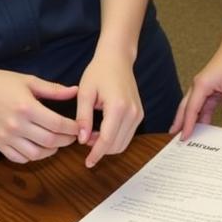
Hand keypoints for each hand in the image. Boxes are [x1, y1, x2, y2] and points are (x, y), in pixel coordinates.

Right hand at [0, 68, 78, 162]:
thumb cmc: (0, 82)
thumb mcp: (29, 81)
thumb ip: (53, 89)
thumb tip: (75, 91)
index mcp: (27, 107)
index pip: (57, 124)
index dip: (72, 128)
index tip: (80, 127)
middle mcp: (16, 125)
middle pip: (49, 141)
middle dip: (66, 140)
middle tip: (73, 136)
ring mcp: (5, 137)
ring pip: (35, 154)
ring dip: (50, 151)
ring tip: (57, 143)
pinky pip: (18, 158)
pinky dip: (32, 157)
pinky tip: (38, 148)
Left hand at [76, 51, 143, 167]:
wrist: (117, 59)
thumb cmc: (99, 72)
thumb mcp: (85, 93)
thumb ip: (83, 117)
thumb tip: (81, 139)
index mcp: (118, 106)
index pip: (107, 139)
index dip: (96, 154)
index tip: (87, 162)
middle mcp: (132, 112)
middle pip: (117, 145)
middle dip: (100, 150)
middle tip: (84, 141)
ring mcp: (138, 113)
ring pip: (123, 143)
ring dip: (107, 146)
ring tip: (91, 135)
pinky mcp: (139, 114)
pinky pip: (127, 135)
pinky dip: (115, 139)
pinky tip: (101, 131)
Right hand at [170, 39, 221, 138]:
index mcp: (201, 85)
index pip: (191, 109)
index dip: (187, 125)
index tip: (183, 138)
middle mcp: (199, 86)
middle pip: (186, 108)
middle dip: (180, 123)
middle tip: (175, 139)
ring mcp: (203, 87)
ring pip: (194, 107)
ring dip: (191, 120)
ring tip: (187, 135)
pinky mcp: (210, 87)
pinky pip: (204, 104)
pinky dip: (203, 115)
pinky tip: (204, 125)